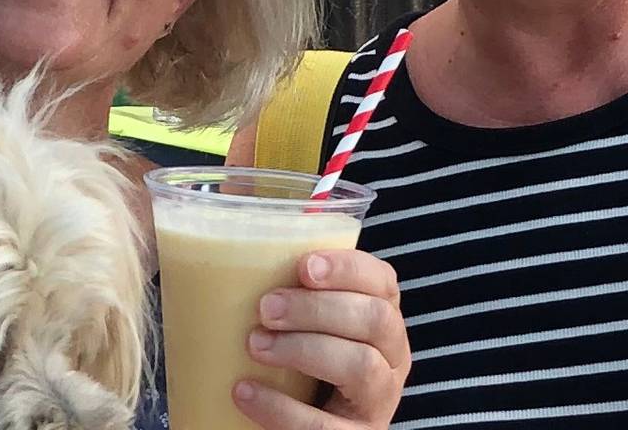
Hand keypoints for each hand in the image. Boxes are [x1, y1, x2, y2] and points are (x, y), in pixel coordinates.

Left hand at [235, 248, 408, 428]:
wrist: (304, 425)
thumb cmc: (299, 364)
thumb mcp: (304, 323)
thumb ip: (287, 284)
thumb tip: (235, 218)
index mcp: (382, 319)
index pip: (383, 281)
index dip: (349, 268)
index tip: (303, 266)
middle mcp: (392, 358)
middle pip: (375, 320)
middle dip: (319, 308)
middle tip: (267, 309)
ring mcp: (378, 402)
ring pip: (361, 366)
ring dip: (304, 349)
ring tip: (255, 346)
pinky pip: (326, 426)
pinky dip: (281, 408)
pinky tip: (245, 391)